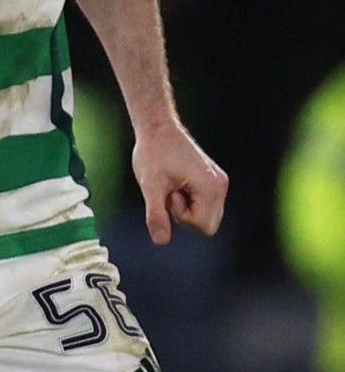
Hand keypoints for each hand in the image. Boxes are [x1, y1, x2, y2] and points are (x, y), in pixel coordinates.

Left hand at [130, 119, 228, 244]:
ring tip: (173, 186)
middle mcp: (221, 187)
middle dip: (185, 215)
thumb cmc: (153, 154)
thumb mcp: (150, 186)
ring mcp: (219, 183)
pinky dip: (188, 201)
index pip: (204, 227)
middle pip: (207, 225)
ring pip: (205, 216)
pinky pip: (203, 205)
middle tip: (171, 192)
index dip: (182, 217)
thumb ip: (156, 215)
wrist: (158, 130)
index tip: (171, 194)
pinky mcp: (213, 181)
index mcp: (212, 188)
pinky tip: (177, 184)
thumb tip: (161, 242)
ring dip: (186, 208)